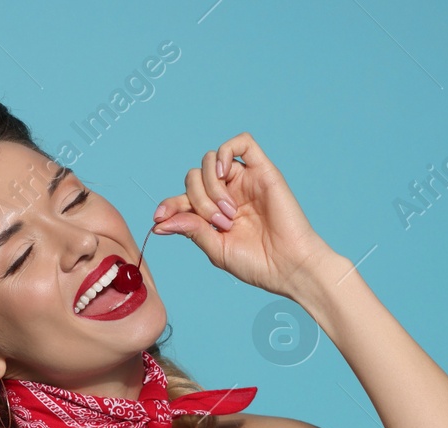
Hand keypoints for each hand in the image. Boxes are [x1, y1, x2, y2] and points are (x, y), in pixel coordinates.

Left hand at [151, 131, 336, 298]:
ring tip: (229, 213)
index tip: (159, 218)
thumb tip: (159, 222)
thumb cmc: (257, 263)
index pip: (182, 198)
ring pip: (211, 160)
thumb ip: (191, 230)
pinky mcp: (263, 170)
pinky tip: (226, 176)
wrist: (289, 265)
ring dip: (211, 187)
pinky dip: (225, 153)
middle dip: (198, 200)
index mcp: (213, 214)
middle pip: (193, 177)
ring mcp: (244, 181)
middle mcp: (227, 194)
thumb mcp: (216, 249)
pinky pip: (241, 143)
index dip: (168, 204)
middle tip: (219, 224)